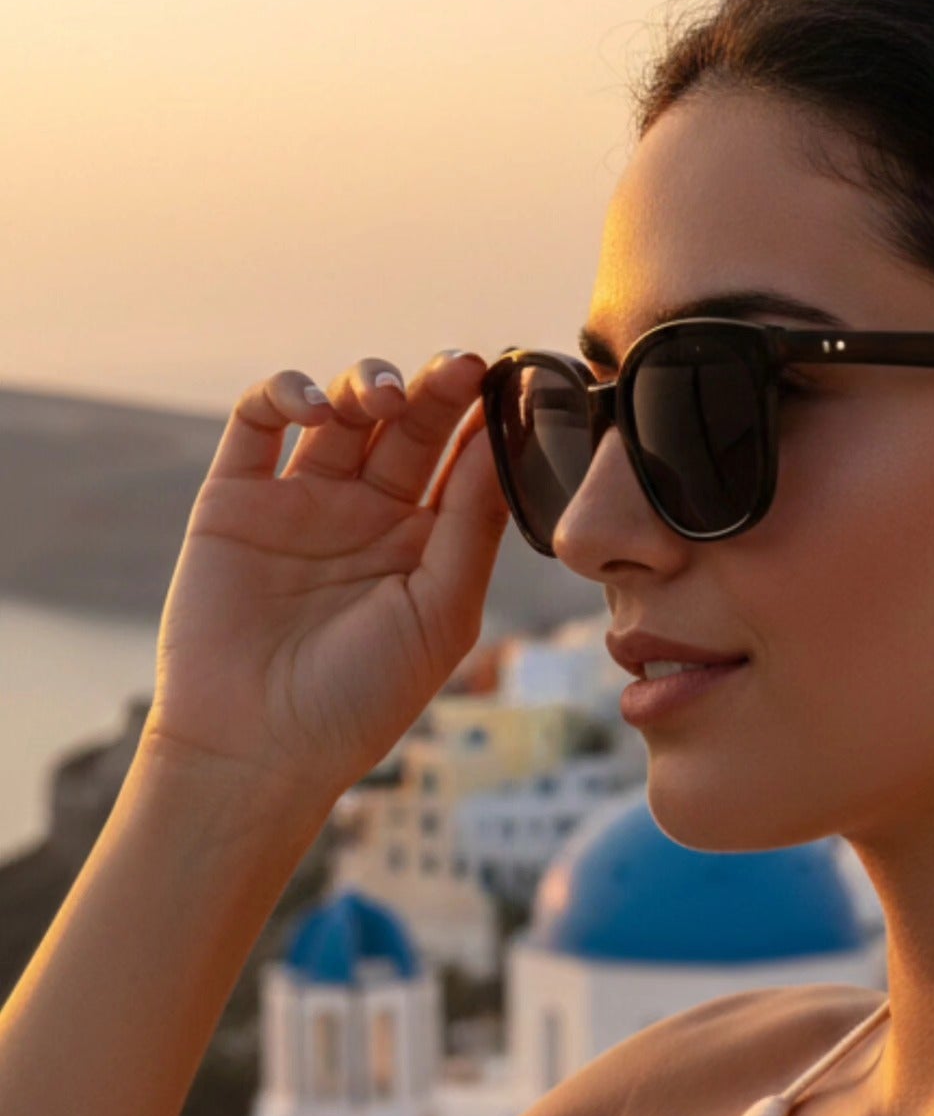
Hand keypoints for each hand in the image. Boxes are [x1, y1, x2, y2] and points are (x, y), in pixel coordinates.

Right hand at [140, 349, 510, 812]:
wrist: (257, 749)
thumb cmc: (362, 698)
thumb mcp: (441, 612)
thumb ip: (473, 523)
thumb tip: (506, 437)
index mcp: (425, 544)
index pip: (461, 460)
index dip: (485, 418)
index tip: (515, 382)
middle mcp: (367, 515)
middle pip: (408, 425)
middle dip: (436, 389)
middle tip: (461, 366)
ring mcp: (301, 501)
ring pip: (339, 410)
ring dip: (367, 383)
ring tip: (389, 395)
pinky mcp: (236, 498)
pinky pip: (258, 421)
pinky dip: (285, 393)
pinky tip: (317, 408)